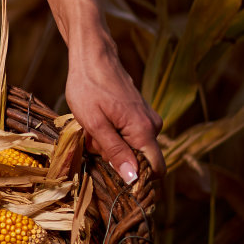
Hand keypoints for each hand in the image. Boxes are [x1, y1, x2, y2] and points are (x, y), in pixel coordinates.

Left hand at [32, 0, 163, 184]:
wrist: (92, 54)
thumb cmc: (88, 86)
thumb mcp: (93, 123)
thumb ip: (115, 151)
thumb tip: (134, 179)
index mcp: (143, 131)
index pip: (155, 171)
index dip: (141, 185)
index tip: (119, 189)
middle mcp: (153, 126)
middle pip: (138, 159)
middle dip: (115, 159)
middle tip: (91, 142)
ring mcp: (147, 118)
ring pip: (130, 147)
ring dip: (109, 145)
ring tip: (90, 128)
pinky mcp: (139, 114)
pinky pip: (127, 135)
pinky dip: (110, 134)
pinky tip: (95, 121)